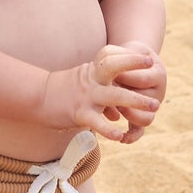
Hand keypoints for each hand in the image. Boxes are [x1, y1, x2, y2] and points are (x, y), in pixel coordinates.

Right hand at [37, 46, 161, 142]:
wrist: (38, 98)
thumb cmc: (65, 91)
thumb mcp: (85, 83)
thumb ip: (103, 93)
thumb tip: (118, 111)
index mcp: (93, 72)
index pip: (112, 57)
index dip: (130, 57)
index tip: (148, 57)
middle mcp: (91, 81)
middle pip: (114, 69)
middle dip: (135, 68)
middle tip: (154, 68)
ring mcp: (87, 97)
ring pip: (114, 96)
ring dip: (135, 101)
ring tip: (154, 107)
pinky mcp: (80, 114)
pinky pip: (97, 123)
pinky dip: (109, 129)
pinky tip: (119, 136)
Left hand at [97, 43, 165, 143]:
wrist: (132, 61)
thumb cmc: (125, 55)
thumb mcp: (123, 52)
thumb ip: (118, 60)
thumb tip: (112, 78)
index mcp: (157, 72)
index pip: (139, 79)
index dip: (123, 78)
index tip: (111, 75)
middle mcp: (157, 92)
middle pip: (144, 100)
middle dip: (126, 99)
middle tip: (112, 93)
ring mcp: (151, 106)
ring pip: (145, 119)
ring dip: (129, 115)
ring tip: (116, 110)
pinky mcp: (142, 117)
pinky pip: (140, 130)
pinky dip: (132, 136)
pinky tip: (122, 138)